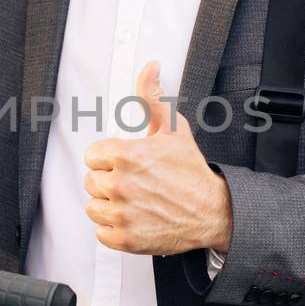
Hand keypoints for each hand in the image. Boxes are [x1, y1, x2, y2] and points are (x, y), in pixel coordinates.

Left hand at [82, 61, 232, 256]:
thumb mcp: (173, 128)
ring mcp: (122, 214)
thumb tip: (150, 66)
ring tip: (133, 202)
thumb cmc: (191, 169)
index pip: (92, 156)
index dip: (109, 159)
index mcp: (126, 155)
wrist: (213, 211)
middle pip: (91, 181)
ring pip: (92, 207)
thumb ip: (152, 96)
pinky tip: (134, 219)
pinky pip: (100, 232)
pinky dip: (113, 229)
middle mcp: (121, 184)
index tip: (128, 165)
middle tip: (135, 184)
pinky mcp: (125, 239)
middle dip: (109, 181)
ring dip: (108, 205)